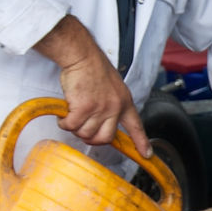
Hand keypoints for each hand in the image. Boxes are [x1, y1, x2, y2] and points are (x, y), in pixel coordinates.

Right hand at [33, 16, 151, 155]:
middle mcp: (115, 108)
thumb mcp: (113, 87)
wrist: (82, 56)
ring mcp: (100, 109)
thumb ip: (112, 105)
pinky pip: (71, 126)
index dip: (141, 142)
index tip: (146, 154)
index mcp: (124, 103)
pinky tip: (64, 115)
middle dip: (91, 139)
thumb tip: (103, 122)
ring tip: (72, 116)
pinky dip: (64, 123)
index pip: (136, 126)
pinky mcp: (83, 108)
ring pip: (86, 134)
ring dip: (75, 128)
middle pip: (105, 138)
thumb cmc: (93, 68)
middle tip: (83, 130)